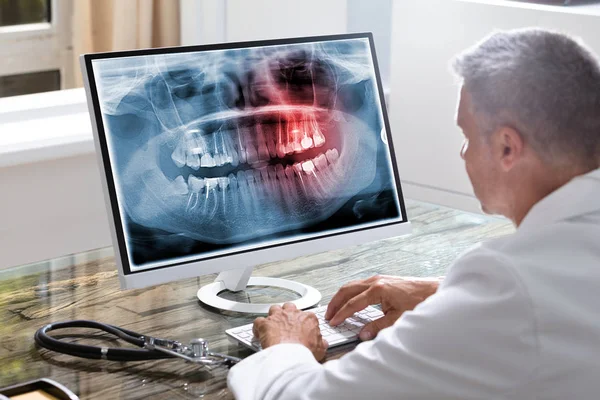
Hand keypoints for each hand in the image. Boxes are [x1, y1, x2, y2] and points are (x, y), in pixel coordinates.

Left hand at [253, 303, 328, 360]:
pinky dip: (257, 327)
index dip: (302, 322)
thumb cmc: (304, 352)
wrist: (291, 356)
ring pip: (274, 309)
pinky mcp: (265, 324)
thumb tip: (323, 343)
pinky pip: (258, 321)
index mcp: (308, 318)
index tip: (300, 328)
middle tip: (287, 323)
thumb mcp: (320, 349)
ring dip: (273, 316)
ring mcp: (278, 317)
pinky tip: (258, 332)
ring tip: (273, 325)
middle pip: (289, 307)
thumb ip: (321, 343)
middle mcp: (293, 314)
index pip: (306, 316)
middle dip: (287, 314)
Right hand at [325, 275, 439, 340]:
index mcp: (378, 290)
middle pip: (347, 290)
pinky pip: (359, 284)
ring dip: (342, 296)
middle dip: (335, 302)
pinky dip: (351, 293)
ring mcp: (378, 278)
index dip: (342, 314)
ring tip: (335, 308)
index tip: (334, 322)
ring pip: (352, 285)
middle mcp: (375, 281)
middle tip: (328, 314)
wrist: (433, 290)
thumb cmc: (419, 301)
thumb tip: (363, 334)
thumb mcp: (398, 318)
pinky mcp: (382, 279)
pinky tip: (350, 300)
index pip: (353, 303)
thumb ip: (378, 327)